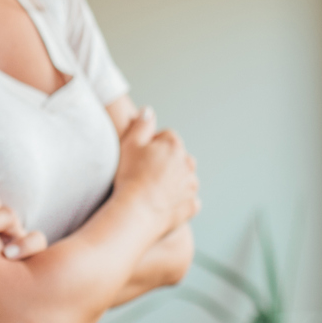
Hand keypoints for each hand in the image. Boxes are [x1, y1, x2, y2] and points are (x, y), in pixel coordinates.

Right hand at [113, 107, 199, 234]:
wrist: (136, 211)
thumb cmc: (129, 176)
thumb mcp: (129, 143)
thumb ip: (141, 124)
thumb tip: (148, 111)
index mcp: (174, 145)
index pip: (166, 137)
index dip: (151, 145)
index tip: (139, 157)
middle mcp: (188, 163)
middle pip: (178, 157)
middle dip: (166, 162)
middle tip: (144, 174)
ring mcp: (191, 186)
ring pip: (184, 178)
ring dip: (174, 181)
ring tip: (152, 190)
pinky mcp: (191, 206)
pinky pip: (188, 201)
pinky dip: (179, 202)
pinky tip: (163, 205)